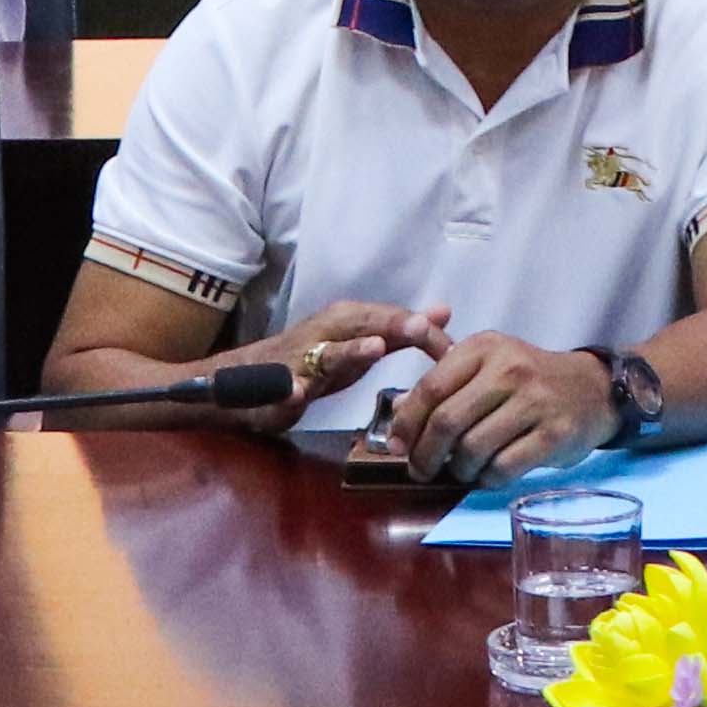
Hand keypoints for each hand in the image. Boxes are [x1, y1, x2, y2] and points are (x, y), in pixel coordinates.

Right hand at [263, 300, 451, 430]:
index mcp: (350, 320)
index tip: (457, 347)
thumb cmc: (314, 357)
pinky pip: (282, 388)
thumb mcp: (362, 342)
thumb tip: (443, 313)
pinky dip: (288, 389)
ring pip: (327, 353)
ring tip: (374, 348)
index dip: (426, 332)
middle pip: (365, 325)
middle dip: (393, 325)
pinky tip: (297, 393)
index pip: (395, 320)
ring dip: (349, 350)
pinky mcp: (277, 386)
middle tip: (423, 327)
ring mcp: (301, 358)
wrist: (248, 377)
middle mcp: (328, 331)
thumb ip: (401, 330)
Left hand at [385, 331, 613, 485]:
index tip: (398, 446)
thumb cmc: (529, 380)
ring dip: (458, 470)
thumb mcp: (487, 363)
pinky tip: (488, 474)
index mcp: (485, 347)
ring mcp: (535, 401)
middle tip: (421, 471)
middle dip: (426, 455)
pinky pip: (504, 468)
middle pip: (448, 421)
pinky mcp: (555, 434)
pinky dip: (487, 479)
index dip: (408, 422)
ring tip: (461, 471)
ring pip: (473, 449)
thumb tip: (397, 411)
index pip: (432, 387)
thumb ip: (443, 380)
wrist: (592, 389)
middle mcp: (510, 369)